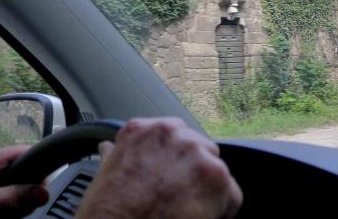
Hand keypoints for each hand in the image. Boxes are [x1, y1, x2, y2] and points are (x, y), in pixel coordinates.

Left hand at [0, 145, 48, 218]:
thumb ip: (16, 198)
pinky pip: (4, 195)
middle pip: (24, 172)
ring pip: (16, 186)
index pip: (28, 152)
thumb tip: (45, 191)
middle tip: (13, 210)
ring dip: (14, 203)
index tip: (41, 191)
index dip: (39, 170)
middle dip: (24, 193)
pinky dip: (5, 208)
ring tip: (2, 216)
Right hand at [76, 117, 241, 218]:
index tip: (171, 176)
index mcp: (142, 129)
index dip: (174, 160)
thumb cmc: (108, 208)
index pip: (173, 134)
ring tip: (188, 210)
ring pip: (216, 170)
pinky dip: (223, 210)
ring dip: (208, 190)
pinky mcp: (215, 175)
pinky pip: (232, 194)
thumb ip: (115, 154)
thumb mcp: (105, 172)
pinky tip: (201, 218)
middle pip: (198, 148)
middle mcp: (171, 132)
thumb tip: (108, 150)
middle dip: (193, 171)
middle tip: (180, 196)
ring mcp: (195, 151)